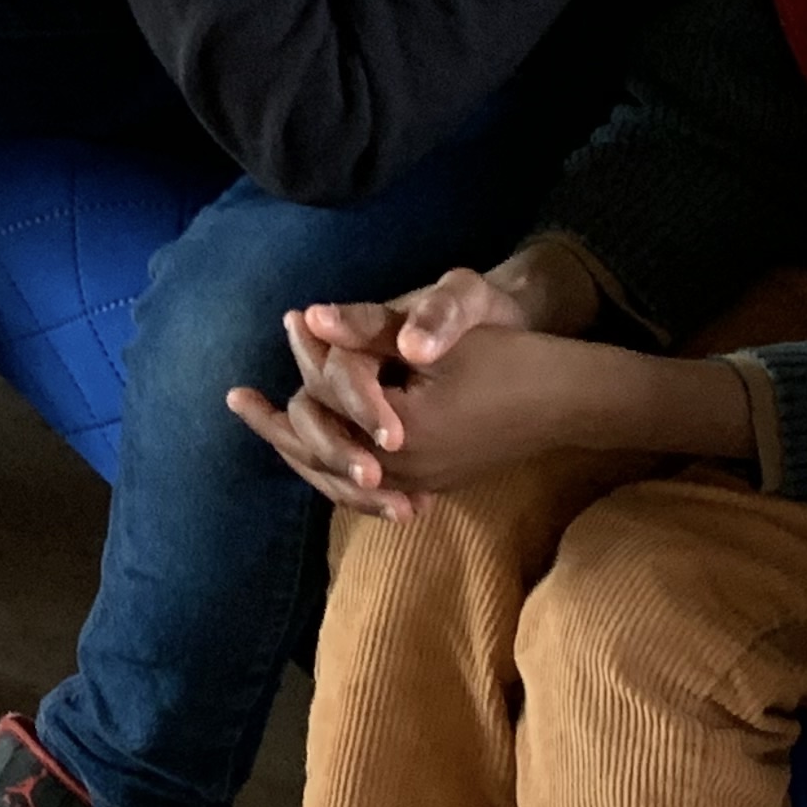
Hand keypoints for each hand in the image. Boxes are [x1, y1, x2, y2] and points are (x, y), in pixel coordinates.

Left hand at [220, 263, 554, 516]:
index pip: (327, 397)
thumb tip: (307, 316)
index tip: (291, 322)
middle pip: (318, 451)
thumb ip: (370, 330)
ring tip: (264, 430)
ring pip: (338, 478)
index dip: (308, 356)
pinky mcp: (434, 486)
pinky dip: (336, 472)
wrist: (570, 401)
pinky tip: (322, 460)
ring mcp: (420, 485)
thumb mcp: (438, 335)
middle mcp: (403, 472)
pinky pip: (368, 491)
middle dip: (276, 424)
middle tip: (236, 401)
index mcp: (398, 433)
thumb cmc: (508, 358)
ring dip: (300, 451)